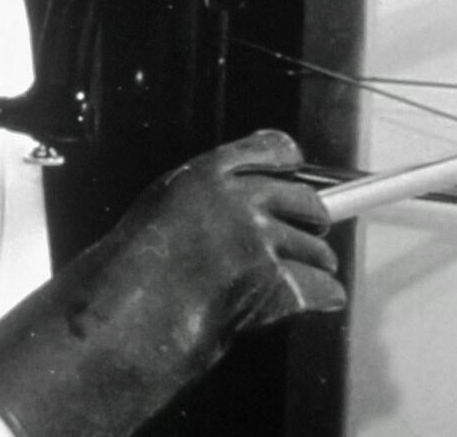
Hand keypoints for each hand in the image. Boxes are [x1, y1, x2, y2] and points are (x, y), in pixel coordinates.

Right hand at [0, 129, 344, 436]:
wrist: (132, 307)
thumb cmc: (137, 264)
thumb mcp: (165, 203)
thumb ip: (207, 192)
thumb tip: (250, 195)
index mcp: (208, 175)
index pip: (270, 148)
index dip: (288, 160)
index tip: (294, 168)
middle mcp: (240, 202)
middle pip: (308, 201)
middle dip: (312, 221)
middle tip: (307, 235)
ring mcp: (261, 242)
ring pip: (319, 250)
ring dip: (314, 265)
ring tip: (296, 276)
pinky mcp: (276, 282)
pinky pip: (324, 288)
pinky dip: (323, 297)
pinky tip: (312, 299)